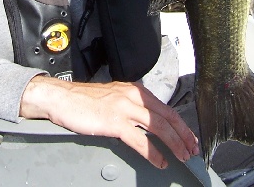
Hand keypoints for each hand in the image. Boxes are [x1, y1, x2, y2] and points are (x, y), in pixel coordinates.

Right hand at [20, 76, 198, 168]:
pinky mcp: (114, 122)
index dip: (181, 125)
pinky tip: (159, 162)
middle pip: (167, 116)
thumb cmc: (83, 100)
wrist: (61, 98)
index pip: (166, 108)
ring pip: (158, 127)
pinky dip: (153, 153)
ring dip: (174, 143)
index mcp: (135, 90)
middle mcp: (133, 96)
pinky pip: (140, 140)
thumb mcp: (114, 97)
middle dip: (183, 135)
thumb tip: (147, 125)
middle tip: (192, 149)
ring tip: (181, 156)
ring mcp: (124, 108)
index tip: (189, 138)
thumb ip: (131, 107)